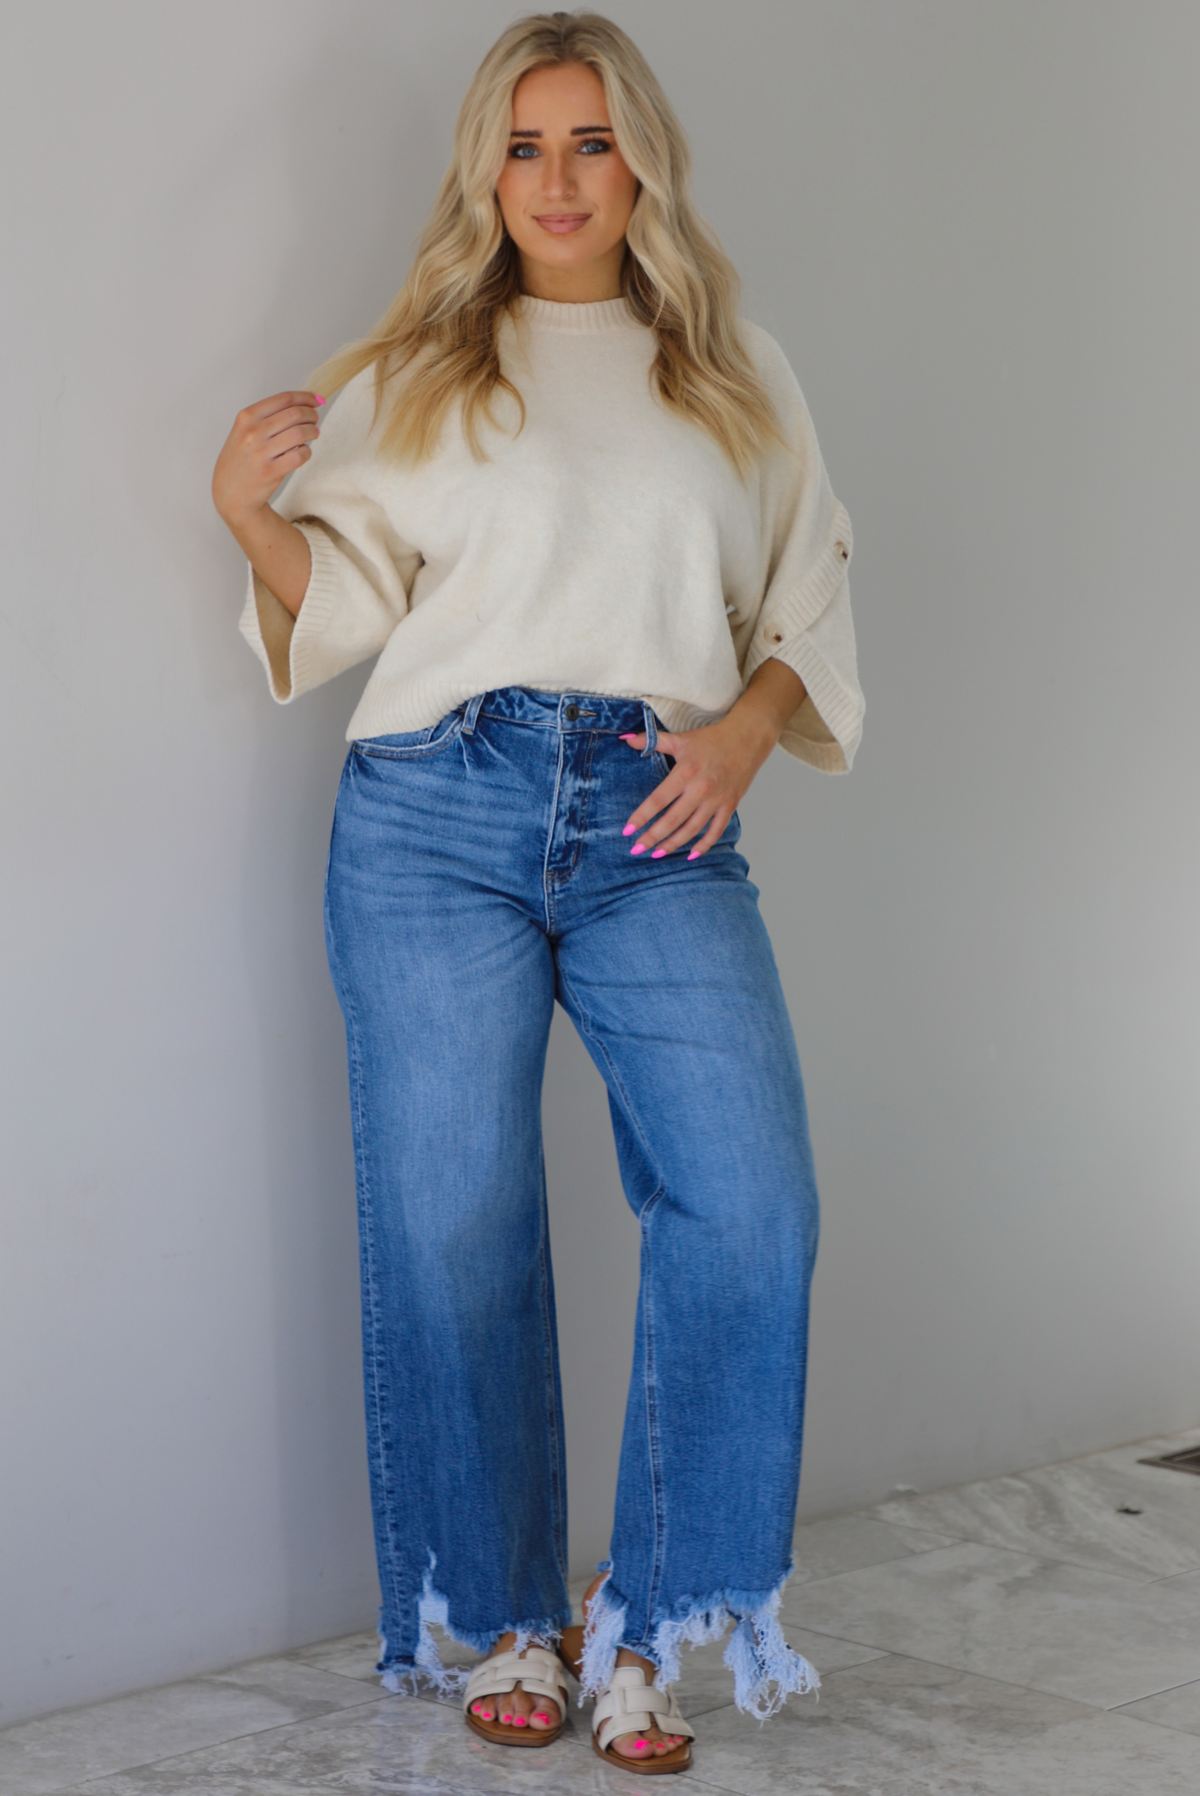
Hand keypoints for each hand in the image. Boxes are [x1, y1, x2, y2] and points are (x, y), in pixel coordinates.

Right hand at [211, 390, 323, 529]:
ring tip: (314, 433)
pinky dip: (307, 451)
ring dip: (313, 432)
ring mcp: (261, 452)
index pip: (284, 399)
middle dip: (311, 414)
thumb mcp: (243, 431)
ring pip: (300, 433)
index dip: (305, 397)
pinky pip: (300, 455)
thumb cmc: (241, 459)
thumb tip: (302, 404)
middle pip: (295, 414)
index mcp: (246, 417)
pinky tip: (304, 452)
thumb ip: (268, 417)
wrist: (230, 492)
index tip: (316, 400)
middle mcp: (253, 432)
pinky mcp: (271, 471)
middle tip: (315, 419)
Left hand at [620, 661, 806, 859]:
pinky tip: (691, 854)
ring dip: (673, 844)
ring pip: (692, 829)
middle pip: (672, 820)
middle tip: (637, 849)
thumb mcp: (680, 738)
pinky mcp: (730, 805)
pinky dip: (704, 844)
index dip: (642, 816)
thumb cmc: (712, 739)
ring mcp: (716, 800)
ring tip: (657, 854)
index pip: (658, 800)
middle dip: (653, 837)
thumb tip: (625, 739)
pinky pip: (716, 830)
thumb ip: (652, 741)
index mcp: (685, 773)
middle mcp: (700, 789)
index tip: (627, 830)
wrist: (747, 738)